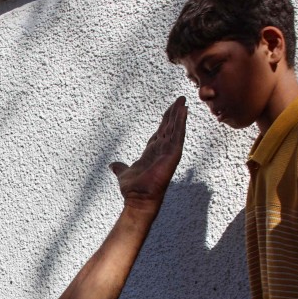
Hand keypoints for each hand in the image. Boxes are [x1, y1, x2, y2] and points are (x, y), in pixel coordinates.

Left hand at [109, 97, 186, 213]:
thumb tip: (113, 165)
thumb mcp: (124, 174)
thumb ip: (120, 168)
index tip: (170, 111)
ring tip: (183, 101)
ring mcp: (169, 151)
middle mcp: (162, 151)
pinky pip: (178, 134)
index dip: (165, 122)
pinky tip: (184, 110)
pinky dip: (181, 122)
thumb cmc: (133, 189)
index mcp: (152, 153)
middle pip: (169, 128)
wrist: (139, 198)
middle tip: (179, 100)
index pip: (160, 133)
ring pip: (175, 129)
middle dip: (174, 114)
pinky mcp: (173, 153)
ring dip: (179, 114)